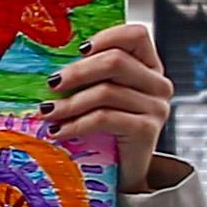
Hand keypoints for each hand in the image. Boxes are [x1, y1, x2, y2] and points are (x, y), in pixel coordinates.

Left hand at [44, 20, 172, 160]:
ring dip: (70, 103)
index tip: (78, 50)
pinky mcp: (147, 129)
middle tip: (52, 83)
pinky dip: (76, 124)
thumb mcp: (102, 94)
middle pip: (116, 61)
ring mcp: (156, 107)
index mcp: (149, 66)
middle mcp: (158, 83)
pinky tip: (59, 131)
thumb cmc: (108, 128)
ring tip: (48, 111)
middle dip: (78, 72)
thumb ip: (92, 74)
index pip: (136, 35)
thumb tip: (53, 62)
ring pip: (106, 92)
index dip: (107, 37)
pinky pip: (105, 118)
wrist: (123, 171)